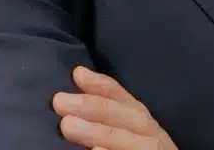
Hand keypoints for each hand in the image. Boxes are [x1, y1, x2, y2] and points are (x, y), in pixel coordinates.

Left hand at [52, 66, 177, 148]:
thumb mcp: (129, 133)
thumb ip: (110, 119)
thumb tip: (76, 94)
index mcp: (145, 124)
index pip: (124, 99)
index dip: (101, 84)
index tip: (76, 73)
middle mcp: (153, 137)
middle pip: (126, 116)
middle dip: (93, 106)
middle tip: (59, 101)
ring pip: (129, 141)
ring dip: (99, 132)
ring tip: (68, 125)